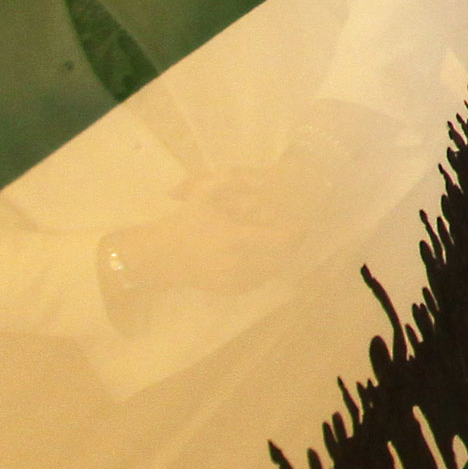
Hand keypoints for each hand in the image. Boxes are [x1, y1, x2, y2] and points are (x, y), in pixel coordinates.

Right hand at [105, 160, 321, 305]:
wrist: (164, 256)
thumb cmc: (187, 222)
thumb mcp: (203, 194)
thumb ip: (228, 180)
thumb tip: (256, 177)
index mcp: (234, 238)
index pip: (278, 241)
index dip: (295, 233)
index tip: (303, 225)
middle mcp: (237, 262)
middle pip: (281, 259)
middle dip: (291, 247)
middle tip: (296, 234)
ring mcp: (233, 280)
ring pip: (271, 272)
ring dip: (280, 259)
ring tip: (280, 246)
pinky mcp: (230, 291)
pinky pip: (258, 282)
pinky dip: (265, 271)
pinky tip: (263, 258)